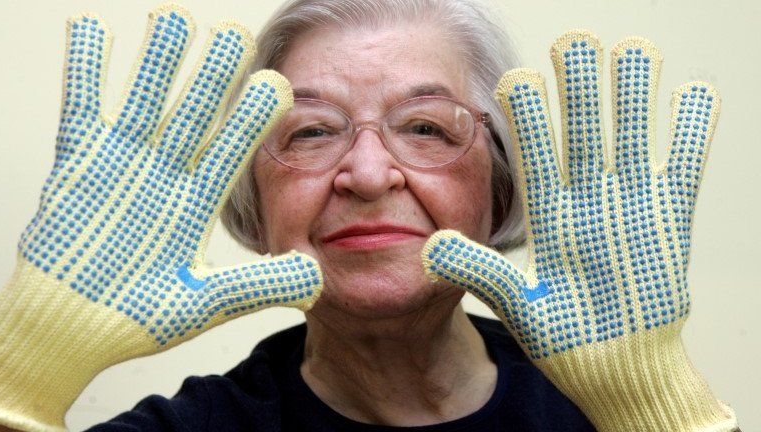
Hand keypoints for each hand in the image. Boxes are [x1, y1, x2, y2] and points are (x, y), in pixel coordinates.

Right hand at [0, 4, 321, 430]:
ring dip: (158, 62)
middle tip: (233, 34)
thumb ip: (257, 287)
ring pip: (145, 102)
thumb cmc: (138, 319)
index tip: (278, 84)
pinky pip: (81, 107)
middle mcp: (166, 174)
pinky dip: (86, 70)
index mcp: (199, 202)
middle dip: (212, 77)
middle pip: (194, 115)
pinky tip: (93, 30)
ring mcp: (123, 163)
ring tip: (173, 18)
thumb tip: (317, 277)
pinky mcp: (78, 163)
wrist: (74, 329)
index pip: (232, 152)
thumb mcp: (204, 303)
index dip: (252, 120)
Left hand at [423, 30, 736, 430]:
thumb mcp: (518, 308)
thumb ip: (480, 273)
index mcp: (549, 218)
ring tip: (632, 48)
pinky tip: (694, 94)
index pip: (536, 158)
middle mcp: (588, 203)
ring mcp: (631, 208)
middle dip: (579, 91)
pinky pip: (685, 171)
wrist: (617, 371)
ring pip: (632, 140)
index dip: (530, 120)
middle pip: (583, 136)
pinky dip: (691, 134)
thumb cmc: (566, 343)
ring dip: (633, 97)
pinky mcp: (670, 224)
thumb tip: (431, 247)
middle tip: (573, 40)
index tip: (518, 78)